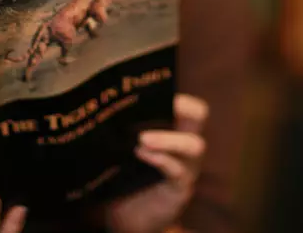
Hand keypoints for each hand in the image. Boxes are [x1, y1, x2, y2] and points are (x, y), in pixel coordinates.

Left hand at [106, 94, 207, 232]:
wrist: (126, 214)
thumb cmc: (125, 174)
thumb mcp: (124, 146)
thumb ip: (122, 127)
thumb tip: (102, 102)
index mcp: (173, 129)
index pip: (186, 103)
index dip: (177, 94)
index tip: (154, 89)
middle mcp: (184, 144)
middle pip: (199, 115)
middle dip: (184, 106)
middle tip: (164, 104)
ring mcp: (187, 167)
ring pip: (194, 145)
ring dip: (168, 139)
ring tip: (142, 139)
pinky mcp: (180, 189)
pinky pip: (178, 171)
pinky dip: (161, 160)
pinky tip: (141, 154)